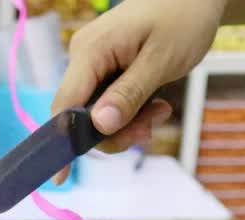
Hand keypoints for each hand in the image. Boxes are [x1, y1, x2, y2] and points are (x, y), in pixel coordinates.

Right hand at [52, 0, 225, 181]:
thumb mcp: (161, 60)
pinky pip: (109, 103)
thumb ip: (129, 94)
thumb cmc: (183, 18)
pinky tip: (156, 104)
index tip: (61, 177)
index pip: (65, 105)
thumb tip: (100, 126)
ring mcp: (94, 64)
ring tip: (161, 111)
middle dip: (114, 132)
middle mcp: (84, 57)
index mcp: (90, 51)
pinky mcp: (106, 69)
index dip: (63, 142)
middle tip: (150, 129)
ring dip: (128, 123)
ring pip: (98, 114)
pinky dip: (131, 112)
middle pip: (81, 116)